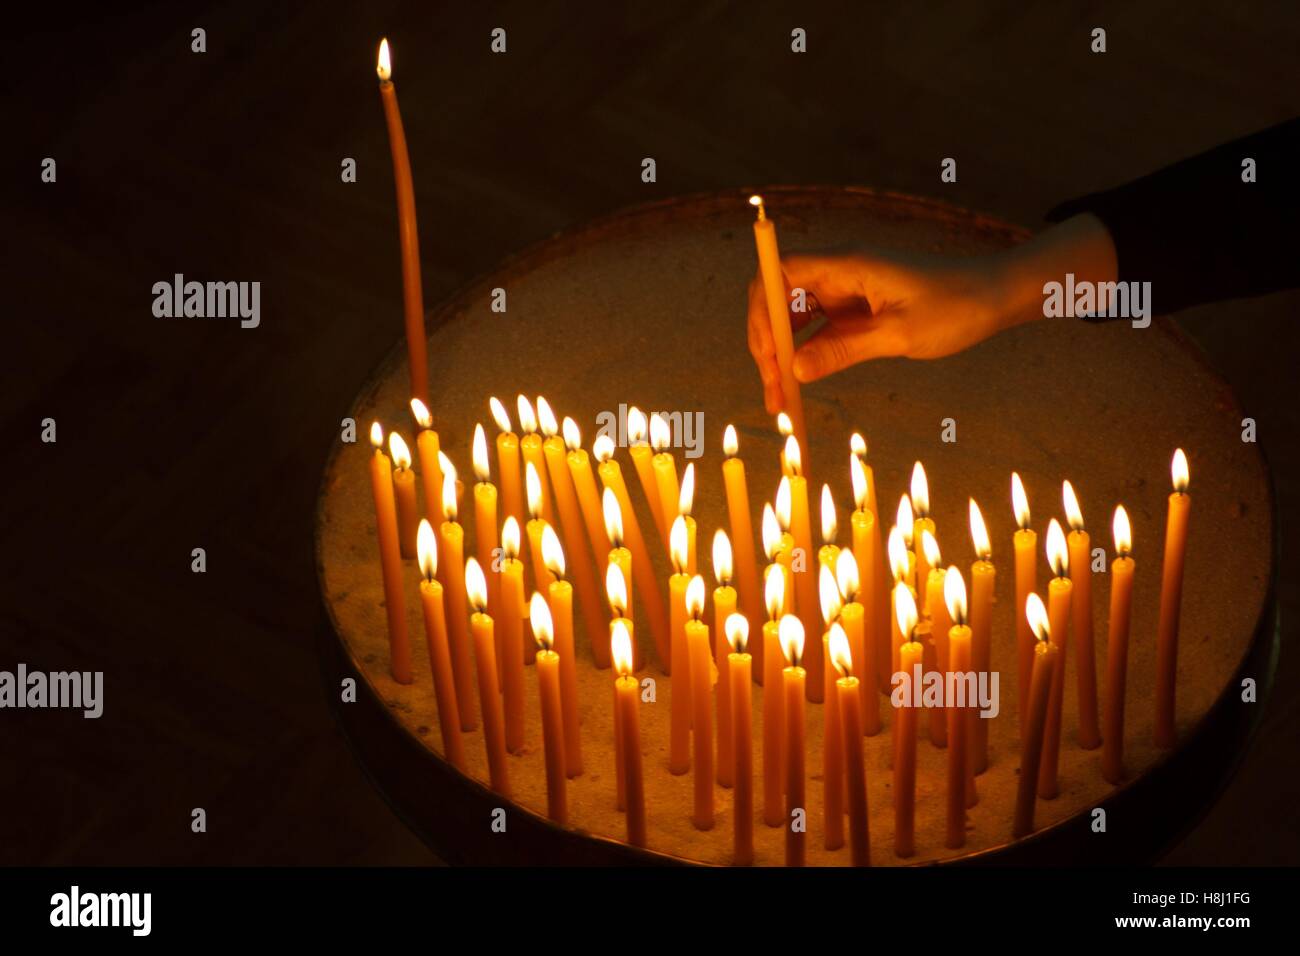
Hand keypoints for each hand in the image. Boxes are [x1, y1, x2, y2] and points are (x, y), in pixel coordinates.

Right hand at [746, 247, 1011, 413]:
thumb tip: (794, 369)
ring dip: (780, 353)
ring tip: (780, 397)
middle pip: (779, 298)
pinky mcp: (853, 308)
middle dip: (766, 342)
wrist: (991, 296)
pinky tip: (799, 382)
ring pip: (793, 317)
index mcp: (847, 264)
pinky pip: (815, 329)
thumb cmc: (953, 306)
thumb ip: (844, 350)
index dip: (762, 311)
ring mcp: (844, 289)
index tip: (766, 354)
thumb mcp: (898, 335)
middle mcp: (839, 272)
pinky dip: (803, 355)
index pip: (780, 274)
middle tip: (772, 391)